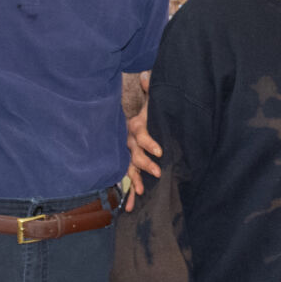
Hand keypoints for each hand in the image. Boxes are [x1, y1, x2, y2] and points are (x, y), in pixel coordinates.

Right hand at [124, 73, 160, 211]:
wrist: (119, 123)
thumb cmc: (143, 112)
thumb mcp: (149, 102)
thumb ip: (149, 90)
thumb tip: (147, 74)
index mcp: (134, 128)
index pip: (142, 136)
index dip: (150, 143)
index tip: (160, 151)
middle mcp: (128, 143)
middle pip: (135, 155)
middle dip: (145, 164)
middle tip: (158, 172)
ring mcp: (125, 156)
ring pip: (128, 169)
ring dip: (134, 180)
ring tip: (140, 191)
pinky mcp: (126, 166)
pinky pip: (126, 181)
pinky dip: (128, 195)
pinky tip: (130, 208)